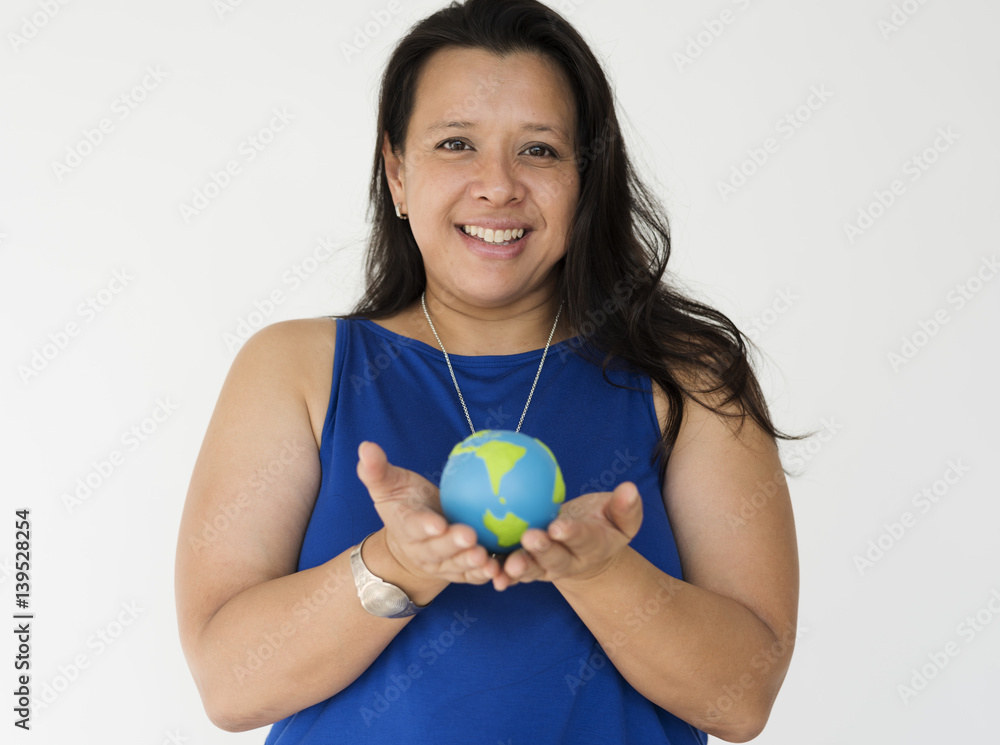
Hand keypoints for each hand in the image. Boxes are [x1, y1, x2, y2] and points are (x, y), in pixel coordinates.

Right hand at [356, 441, 504, 585]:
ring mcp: (441, 564)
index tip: (437, 523)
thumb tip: (366, 446)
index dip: (425, 526)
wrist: (412, 540)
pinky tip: (500, 568)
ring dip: (471, 563)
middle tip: (469, 537)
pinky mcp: (459, 571)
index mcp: (406, 528)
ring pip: (456, 566)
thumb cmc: (404, 504)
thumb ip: (376, 469)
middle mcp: (423, 551)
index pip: (413, 527)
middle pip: (437, 550)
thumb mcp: (388, 485)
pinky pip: (472, 575)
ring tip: (485, 556)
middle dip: (452, 545)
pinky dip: (485, 574)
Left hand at [491, 481, 642, 591]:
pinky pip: (514, 572)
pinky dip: (502, 574)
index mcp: (593, 547)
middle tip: (530, 538)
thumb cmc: (604, 523)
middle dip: (543, 550)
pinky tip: (487, 571)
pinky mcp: (529, 569)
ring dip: (519, 568)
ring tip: (506, 566)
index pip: (583, 539)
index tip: (560, 526)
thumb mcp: (621, 517)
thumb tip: (630, 488)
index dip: (572, 534)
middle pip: (555, 559)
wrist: (587, 551)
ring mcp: (547, 568)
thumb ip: (625, 507)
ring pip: (533, 570)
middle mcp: (569, 562)